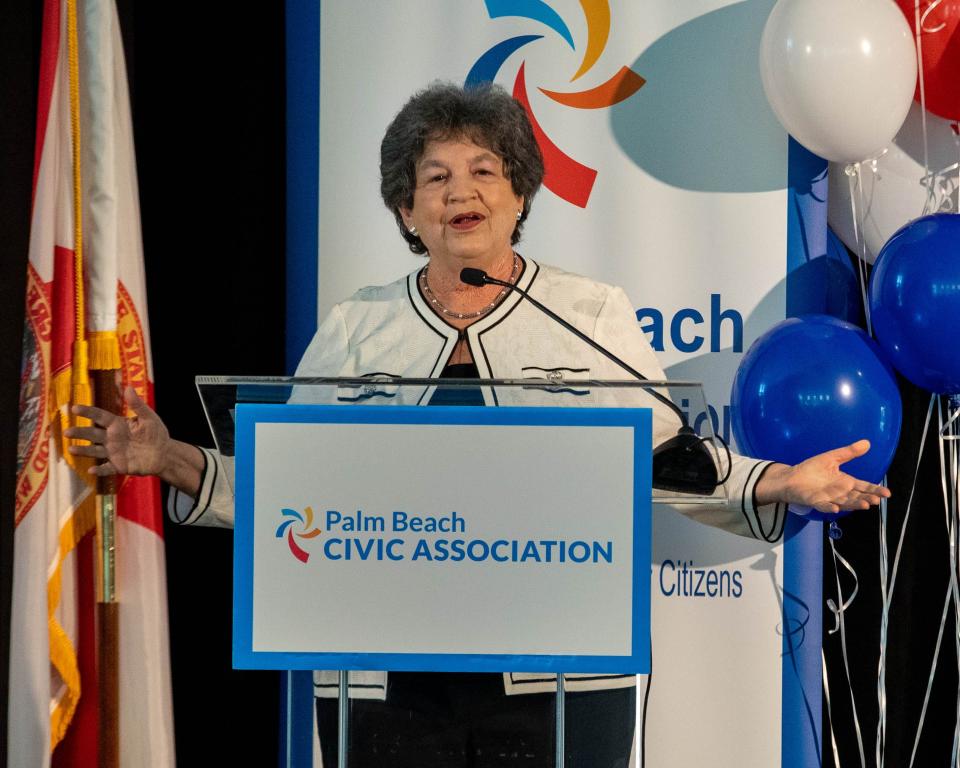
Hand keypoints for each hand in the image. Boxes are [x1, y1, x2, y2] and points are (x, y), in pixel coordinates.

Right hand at [66, 386, 170, 477]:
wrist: (164, 454)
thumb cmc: (156, 433)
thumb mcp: (149, 418)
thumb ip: (137, 405)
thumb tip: (128, 388)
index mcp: (118, 424)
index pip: (100, 417)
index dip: (88, 412)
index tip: (74, 408)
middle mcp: (112, 438)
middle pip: (92, 434)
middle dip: (80, 433)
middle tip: (67, 432)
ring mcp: (114, 452)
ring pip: (95, 451)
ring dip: (83, 451)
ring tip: (71, 449)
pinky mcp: (119, 466)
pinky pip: (107, 468)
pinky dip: (100, 470)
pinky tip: (91, 470)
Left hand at [756, 439, 891, 513]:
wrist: (791, 477)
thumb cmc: (812, 469)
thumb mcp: (832, 458)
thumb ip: (849, 452)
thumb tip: (867, 442)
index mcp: (845, 482)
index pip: (863, 486)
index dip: (875, 490)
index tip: (887, 493)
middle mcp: (840, 492)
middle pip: (857, 497)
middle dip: (866, 499)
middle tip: (876, 500)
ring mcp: (828, 498)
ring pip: (844, 503)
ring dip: (853, 504)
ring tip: (864, 505)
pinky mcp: (815, 501)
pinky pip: (824, 506)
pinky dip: (829, 507)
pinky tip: (835, 508)